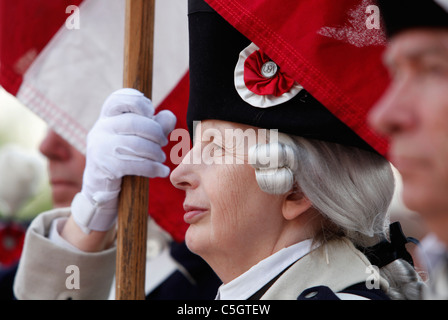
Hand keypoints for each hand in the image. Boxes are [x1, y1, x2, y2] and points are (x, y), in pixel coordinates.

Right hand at [71, 88, 175, 232]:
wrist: (101, 188)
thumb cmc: (124, 157)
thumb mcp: (140, 138)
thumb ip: (156, 125)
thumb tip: (169, 117)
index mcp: (107, 117)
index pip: (118, 99)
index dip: (138, 102)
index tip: (151, 112)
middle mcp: (100, 128)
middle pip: (133, 122)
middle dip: (155, 132)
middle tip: (164, 142)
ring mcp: (100, 147)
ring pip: (135, 144)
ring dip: (155, 152)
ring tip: (161, 159)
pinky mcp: (105, 166)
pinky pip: (134, 164)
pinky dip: (153, 168)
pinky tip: (162, 171)